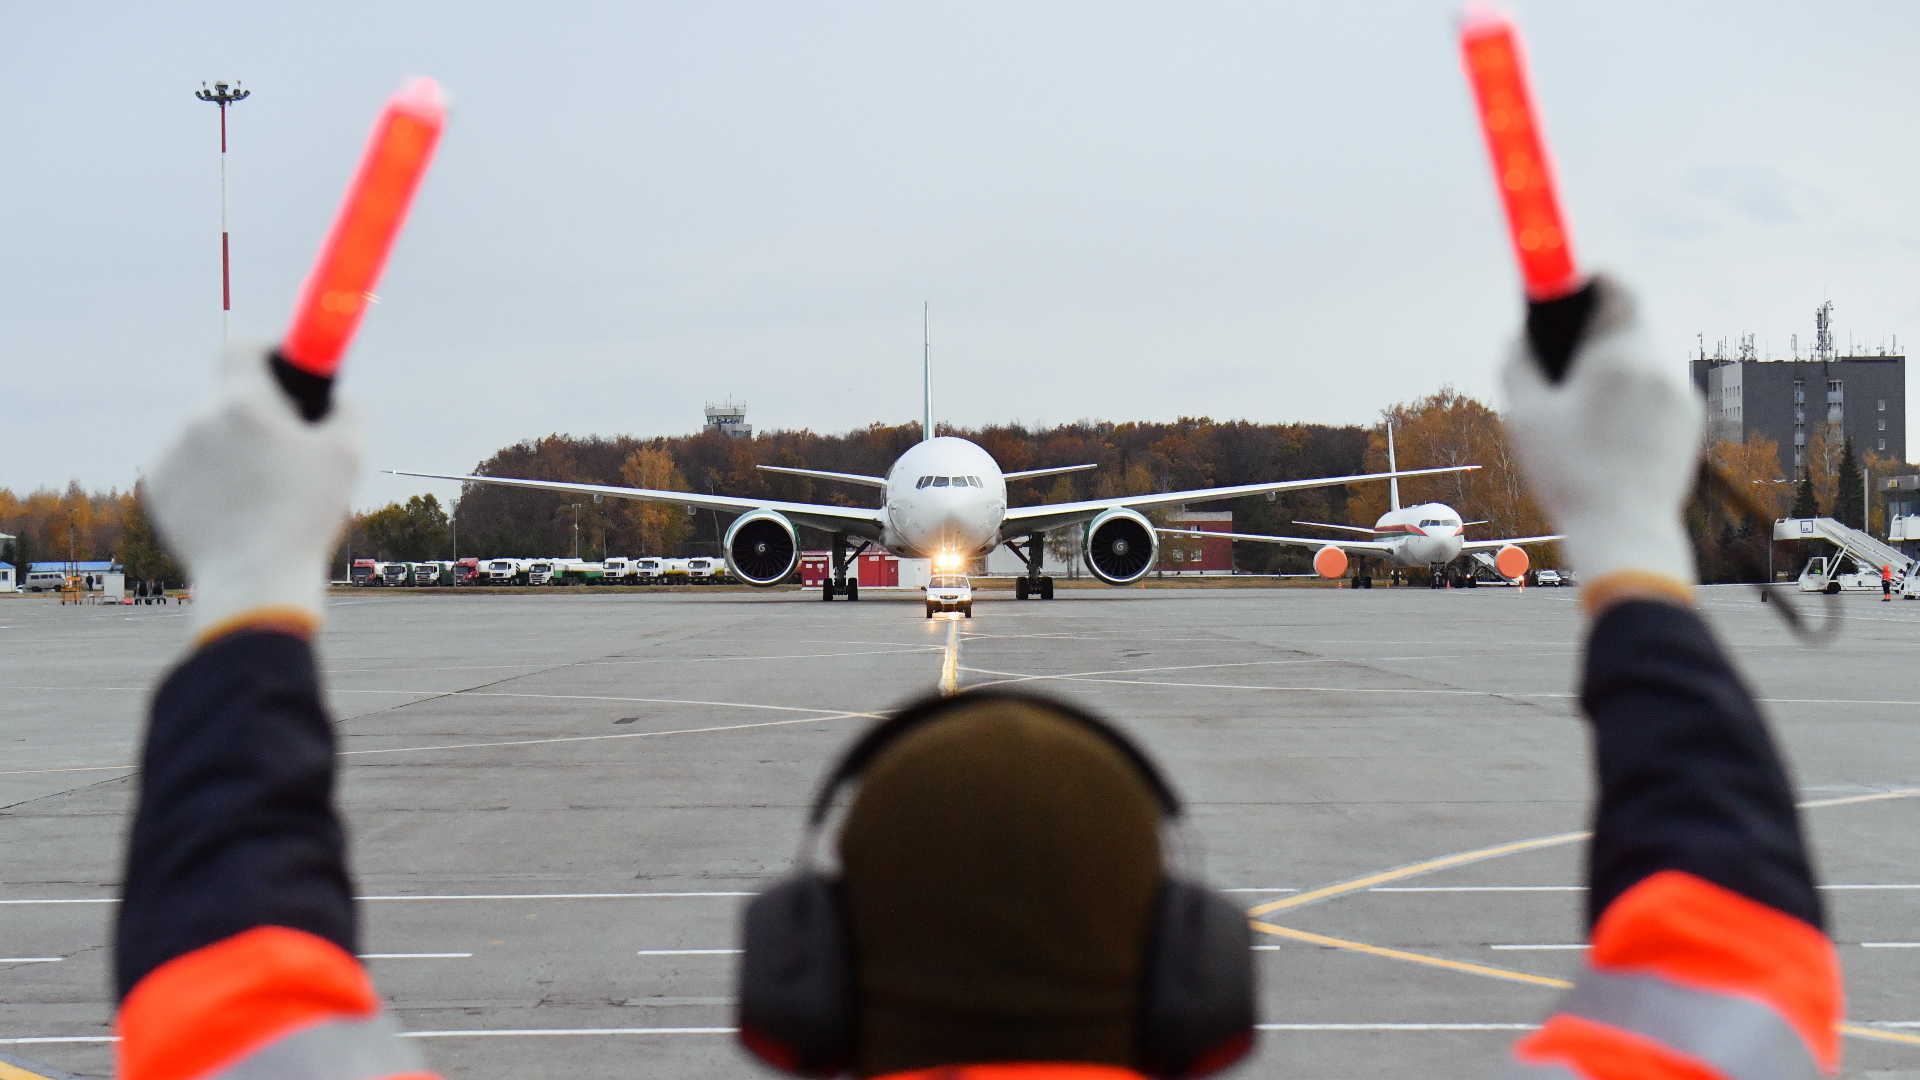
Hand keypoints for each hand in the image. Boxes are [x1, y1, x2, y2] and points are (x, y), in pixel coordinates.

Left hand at [147, 344, 359, 644]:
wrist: (252, 579)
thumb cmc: (305, 516)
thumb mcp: (349, 455)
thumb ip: (346, 409)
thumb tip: (338, 396)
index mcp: (245, 403)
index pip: (242, 347)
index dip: (267, 353)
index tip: (286, 371)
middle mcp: (199, 418)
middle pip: (229, 395)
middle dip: (256, 412)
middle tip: (285, 447)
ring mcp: (172, 452)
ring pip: (207, 432)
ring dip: (231, 446)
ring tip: (260, 491)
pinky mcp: (156, 484)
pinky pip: (187, 463)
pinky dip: (208, 475)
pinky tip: (233, 507)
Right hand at [1501, 276, 1701, 608]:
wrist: (1626, 532)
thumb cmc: (1570, 475)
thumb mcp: (1525, 417)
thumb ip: (1518, 363)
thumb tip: (1518, 336)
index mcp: (1618, 356)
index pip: (1616, 286)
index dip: (1588, 278)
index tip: (1564, 286)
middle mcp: (1658, 367)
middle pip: (1627, 323)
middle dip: (1594, 332)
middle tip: (1562, 357)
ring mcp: (1680, 395)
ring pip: (1642, 360)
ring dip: (1613, 367)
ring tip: (1582, 406)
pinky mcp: (1690, 422)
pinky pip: (1657, 391)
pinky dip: (1633, 396)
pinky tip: (1608, 432)